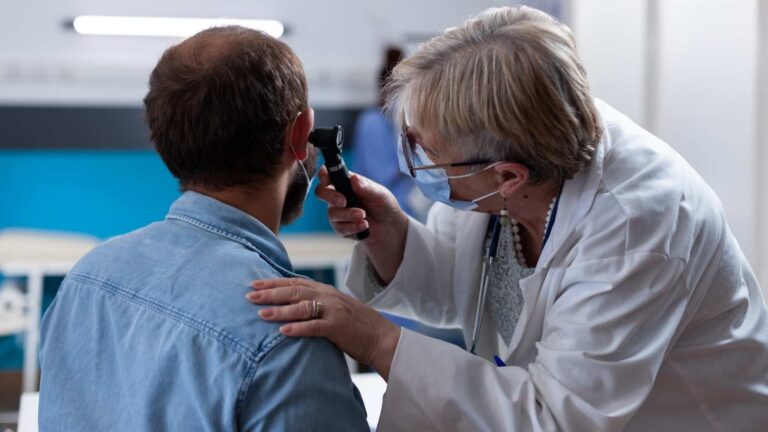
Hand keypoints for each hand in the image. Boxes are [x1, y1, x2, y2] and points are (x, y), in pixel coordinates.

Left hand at [247, 277, 400, 380]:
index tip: (254, 283)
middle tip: (250, 295)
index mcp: (325, 290)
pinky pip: (315, 326)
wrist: (381, 337)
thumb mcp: (334, 308)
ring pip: (302, 307)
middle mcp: (328, 296)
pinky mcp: (338, 327)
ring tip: (262, 314)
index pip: (295, 282)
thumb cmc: (355, 325)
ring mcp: (334, 310)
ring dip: (280, 310)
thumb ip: (315, 304)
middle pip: (295, 290)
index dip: (273, 283)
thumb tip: (290, 304)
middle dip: (271, 293)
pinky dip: (298, 328)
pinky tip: (283, 332)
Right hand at [315, 167, 408, 282]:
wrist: (390, 226)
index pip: (329, 174)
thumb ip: (366, 186)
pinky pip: (340, 228)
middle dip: (331, 197)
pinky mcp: (341, 227)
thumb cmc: (384, 205)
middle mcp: (339, 196)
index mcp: (346, 182)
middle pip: (321, 192)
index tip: (327, 180)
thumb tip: (354, 179)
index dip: (324, 175)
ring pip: (332, 213)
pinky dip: (353, 227)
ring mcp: (338, 212)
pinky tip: (364, 225)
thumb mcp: (379, 193)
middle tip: (344, 202)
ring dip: (348, 215)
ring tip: (364, 216)